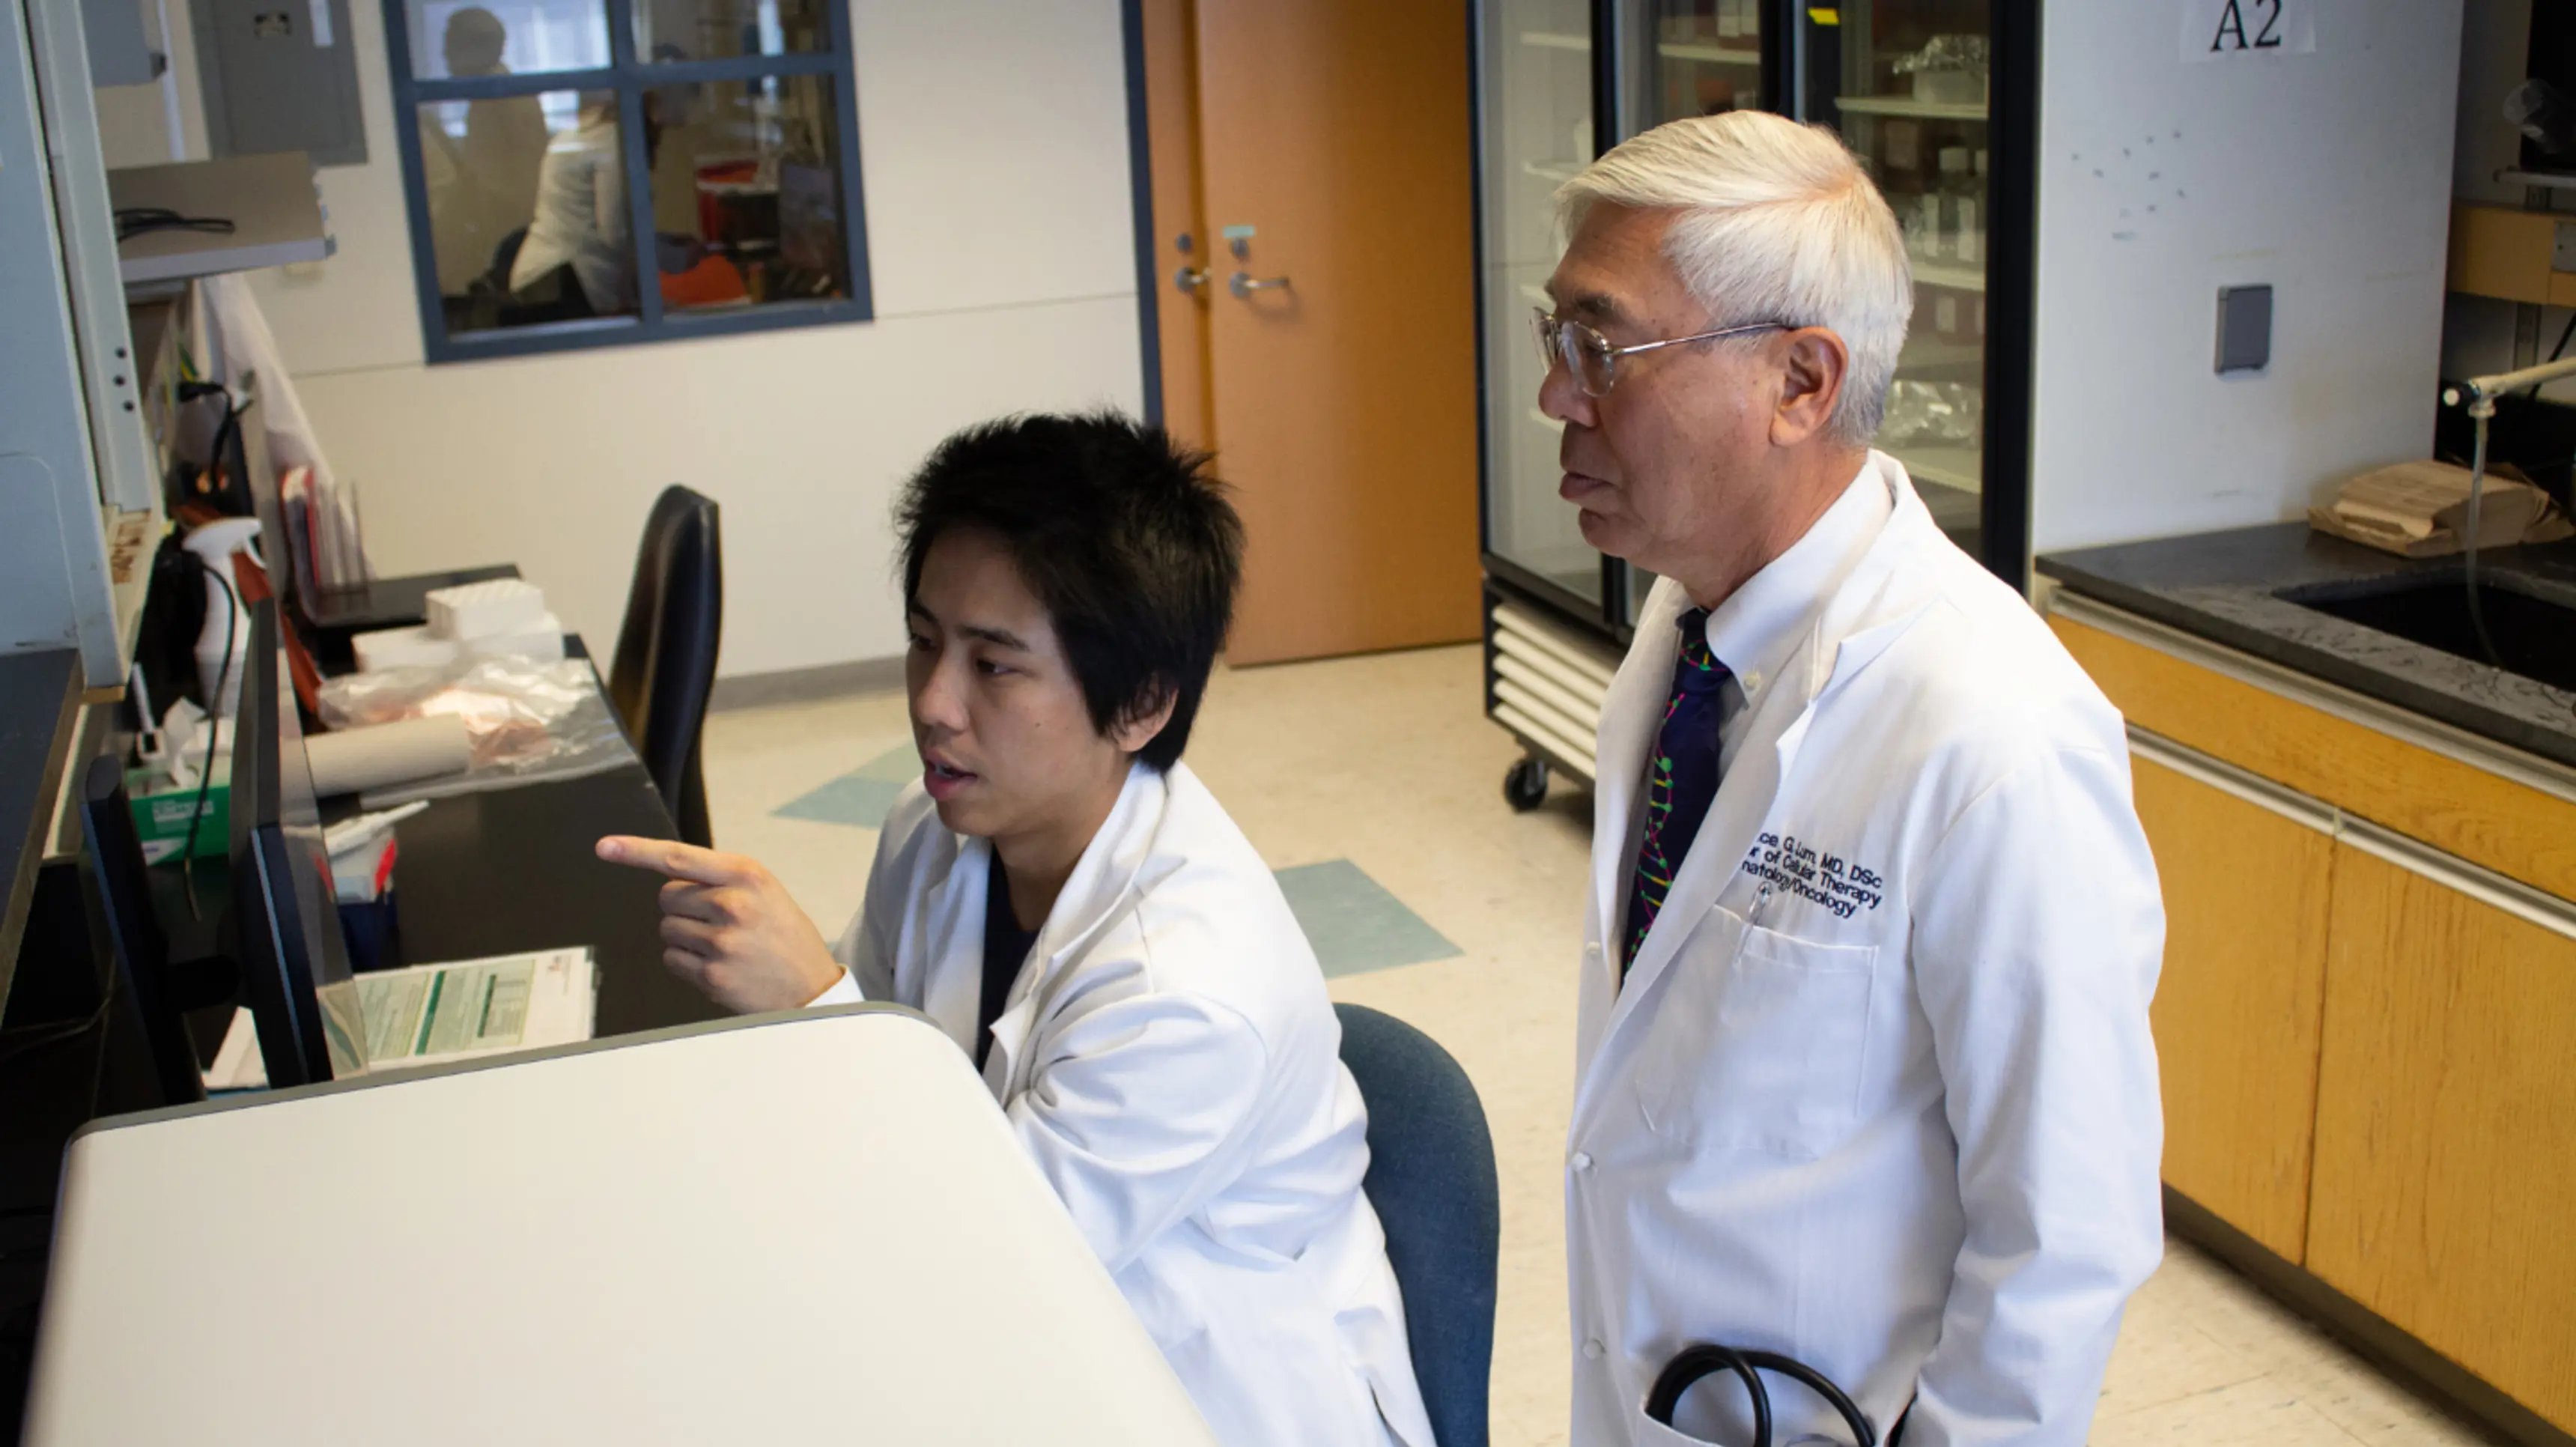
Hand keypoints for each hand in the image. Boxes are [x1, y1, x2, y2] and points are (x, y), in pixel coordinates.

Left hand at [597, 835, 845, 1012]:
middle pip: (667, 897)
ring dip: (684, 937)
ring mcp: (721, 942)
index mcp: (746, 875)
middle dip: (681, 907)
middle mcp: (732, 904)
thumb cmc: (784, 935)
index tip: (605, 847)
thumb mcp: (764, 891)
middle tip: (715, 921)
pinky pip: (672, 960)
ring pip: (667, 930)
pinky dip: (686, 963)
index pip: (679, 857)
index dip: (636, 851)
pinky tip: (717, 965)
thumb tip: (664, 871)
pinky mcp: (713, 976)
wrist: (813, 988)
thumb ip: (719, 878)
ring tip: (721, 946)